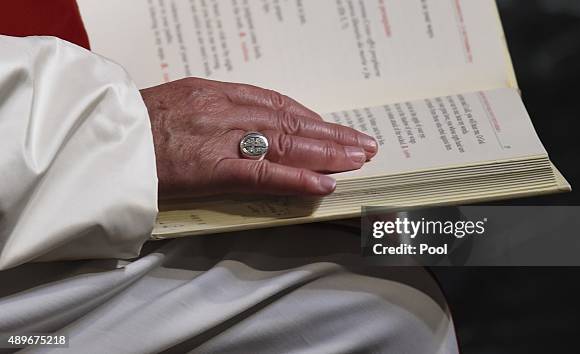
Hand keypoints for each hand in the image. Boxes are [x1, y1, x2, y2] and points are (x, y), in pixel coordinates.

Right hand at [141, 78, 377, 198]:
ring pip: (287, 144)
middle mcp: (226, 111)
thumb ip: (211, 114)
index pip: (276, 103)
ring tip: (358, 160)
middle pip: (291, 122)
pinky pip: (264, 174)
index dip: (309, 117)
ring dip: (327, 152)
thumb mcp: (176, 105)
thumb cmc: (133, 126)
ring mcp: (222, 139)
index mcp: (216, 94)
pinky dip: (297, 179)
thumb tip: (241, 130)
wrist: (100, 140)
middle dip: (331, 134)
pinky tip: (324, 184)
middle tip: (363, 143)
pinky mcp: (214, 168)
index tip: (331, 126)